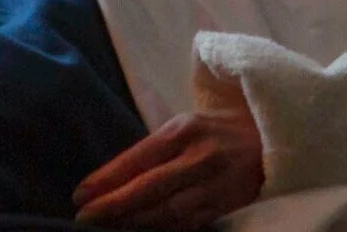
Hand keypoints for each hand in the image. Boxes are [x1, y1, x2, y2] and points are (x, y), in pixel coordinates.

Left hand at [71, 108, 264, 228]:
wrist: (267, 137)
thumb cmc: (213, 130)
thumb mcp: (183, 125)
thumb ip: (152, 149)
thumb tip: (111, 179)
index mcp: (184, 129)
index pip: (138, 157)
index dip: (107, 178)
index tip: (80, 195)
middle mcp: (200, 156)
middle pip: (150, 186)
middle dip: (114, 205)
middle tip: (85, 217)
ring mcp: (216, 183)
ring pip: (170, 211)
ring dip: (135, 222)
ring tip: (108, 228)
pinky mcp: (228, 205)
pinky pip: (190, 223)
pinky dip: (164, 230)